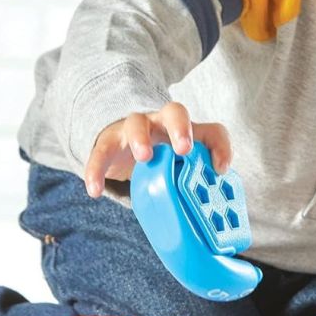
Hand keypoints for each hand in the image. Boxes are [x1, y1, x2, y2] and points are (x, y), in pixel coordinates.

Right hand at [83, 102, 231, 197]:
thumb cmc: (162, 158)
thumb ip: (197, 179)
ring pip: (136, 122)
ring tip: (145, 158)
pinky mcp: (109, 143)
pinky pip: (100, 152)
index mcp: (187, 132)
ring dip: (141, 138)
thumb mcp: (181, 168)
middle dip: (180, 128)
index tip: (220, 170)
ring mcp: (134, 130)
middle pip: (174, 111)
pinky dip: (96, 170)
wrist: (123, 147)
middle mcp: (162, 123)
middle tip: (184, 149)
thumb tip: (209, 205)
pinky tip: (94, 191)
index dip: (220, 147)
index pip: (211, 129)